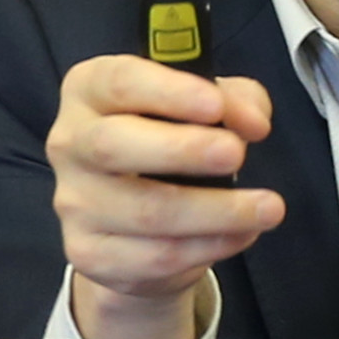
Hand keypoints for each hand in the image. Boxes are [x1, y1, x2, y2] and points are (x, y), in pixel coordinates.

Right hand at [47, 55, 283, 338]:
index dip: (168, 91)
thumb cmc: (169, 142)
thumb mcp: (203, 104)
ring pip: (145, 211)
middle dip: (183, 150)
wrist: (131, 222)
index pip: (119, 82)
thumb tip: (253, 123)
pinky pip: (155, 255)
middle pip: (114, 146)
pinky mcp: (88, 253)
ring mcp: (74, 203)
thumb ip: (234, 100)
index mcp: (89, 91)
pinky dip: (208, 246)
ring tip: (268, 207)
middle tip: (237, 154)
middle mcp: (70, 143)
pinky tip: (241, 235)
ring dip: (216, 211)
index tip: (216, 105)